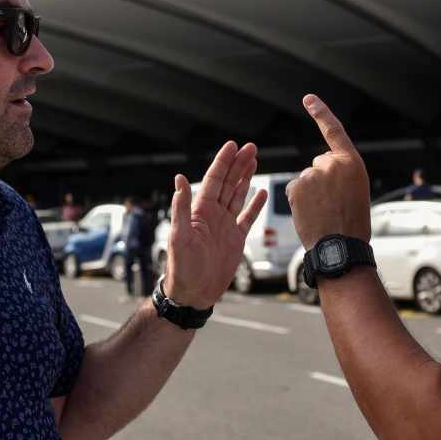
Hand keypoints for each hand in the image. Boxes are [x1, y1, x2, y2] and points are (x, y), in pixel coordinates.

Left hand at [164, 141, 266, 309]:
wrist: (193, 294)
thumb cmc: (181, 268)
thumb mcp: (179, 236)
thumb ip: (181, 208)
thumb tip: (179, 179)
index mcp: (200, 211)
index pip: (214, 180)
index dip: (223, 162)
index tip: (232, 146)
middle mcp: (213, 215)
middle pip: (229, 183)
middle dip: (239, 164)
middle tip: (251, 147)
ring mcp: (225, 226)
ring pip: (239, 195)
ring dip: (246, 178)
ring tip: (254, 161)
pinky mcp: (236, 240)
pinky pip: (247, 218)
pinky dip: (254, 205)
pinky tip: (261, 193)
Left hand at [286, 95, 371, 248]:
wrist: (341, 247)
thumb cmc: (352, 224)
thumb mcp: (356, 191)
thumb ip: (342, 174)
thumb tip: (322, 167)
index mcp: (352, 163)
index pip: (335, 131)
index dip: (321, 113)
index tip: (309, 99)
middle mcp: (332, 163)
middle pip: (319, 163)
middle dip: (321, 179)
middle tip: (333, 204)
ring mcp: (313, 174)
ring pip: (305, 178)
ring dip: (309, 193)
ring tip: (323, 212)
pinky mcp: (297, 186)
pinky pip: (294, 189)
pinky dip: (298, 201)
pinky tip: (310, 214)